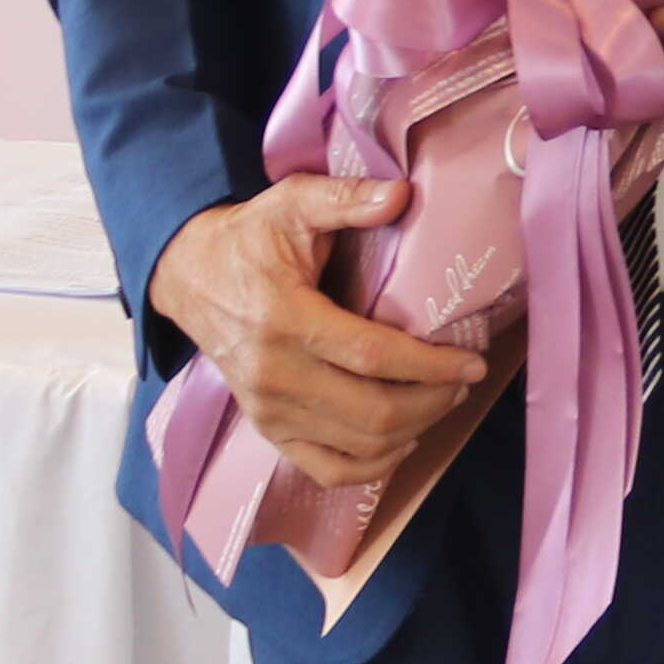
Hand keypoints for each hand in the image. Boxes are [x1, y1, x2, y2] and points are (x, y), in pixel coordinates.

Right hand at [146, 175, 492, 493]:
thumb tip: (401, 194)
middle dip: (433, 401)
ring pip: (357, 445)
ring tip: (442, 399)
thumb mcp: (292, 202)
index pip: (371, 357)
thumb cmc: (249, 238)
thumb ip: (345, 198)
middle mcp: (275, 376)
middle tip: (464, 379)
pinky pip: (325, 469)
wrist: (190, 276)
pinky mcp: (266, 429)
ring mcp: (267, 410)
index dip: (430, 366)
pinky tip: (401, 441)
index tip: (473, 362)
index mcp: (284, 319)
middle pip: (372, 412)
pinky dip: (371, 466)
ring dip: (413, 430)